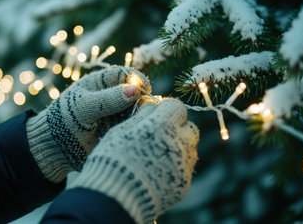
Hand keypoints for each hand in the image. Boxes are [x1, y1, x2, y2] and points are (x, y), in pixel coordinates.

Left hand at [26, 66, 150, 182]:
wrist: (56, 148)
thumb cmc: (65, 120)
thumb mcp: (84, 107)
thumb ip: (108, 99)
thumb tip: (135, 90)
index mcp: (101, 82)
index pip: (125, 74)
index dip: (137, 80)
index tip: (145, 89)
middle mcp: (111, 96)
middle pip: (135, 92)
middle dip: (143, 99)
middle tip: (145, 109)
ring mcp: (116, 113)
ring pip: (137, 110)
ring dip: (142, 115)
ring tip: (139, 122)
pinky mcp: (118, 130)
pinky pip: (133, 125)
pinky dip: (137, 127)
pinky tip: (137, 132)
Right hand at [70, 98, 198, 223]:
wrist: (115, 198)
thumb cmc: (112, 160)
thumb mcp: (120, 130)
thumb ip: (141, 116)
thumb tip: (151, 105)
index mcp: (162, 126)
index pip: (176, 106)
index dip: (166, 108)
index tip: (156, 114)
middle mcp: (178, 143)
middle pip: (189, 127)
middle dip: (176, 127)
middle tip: (158, 134)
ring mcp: (183, 165)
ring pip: (189, 148)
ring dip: (177, 146)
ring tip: (155, 154)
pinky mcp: (183, 183)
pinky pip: (184, 168)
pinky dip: (174, 165)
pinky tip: (156, 171)